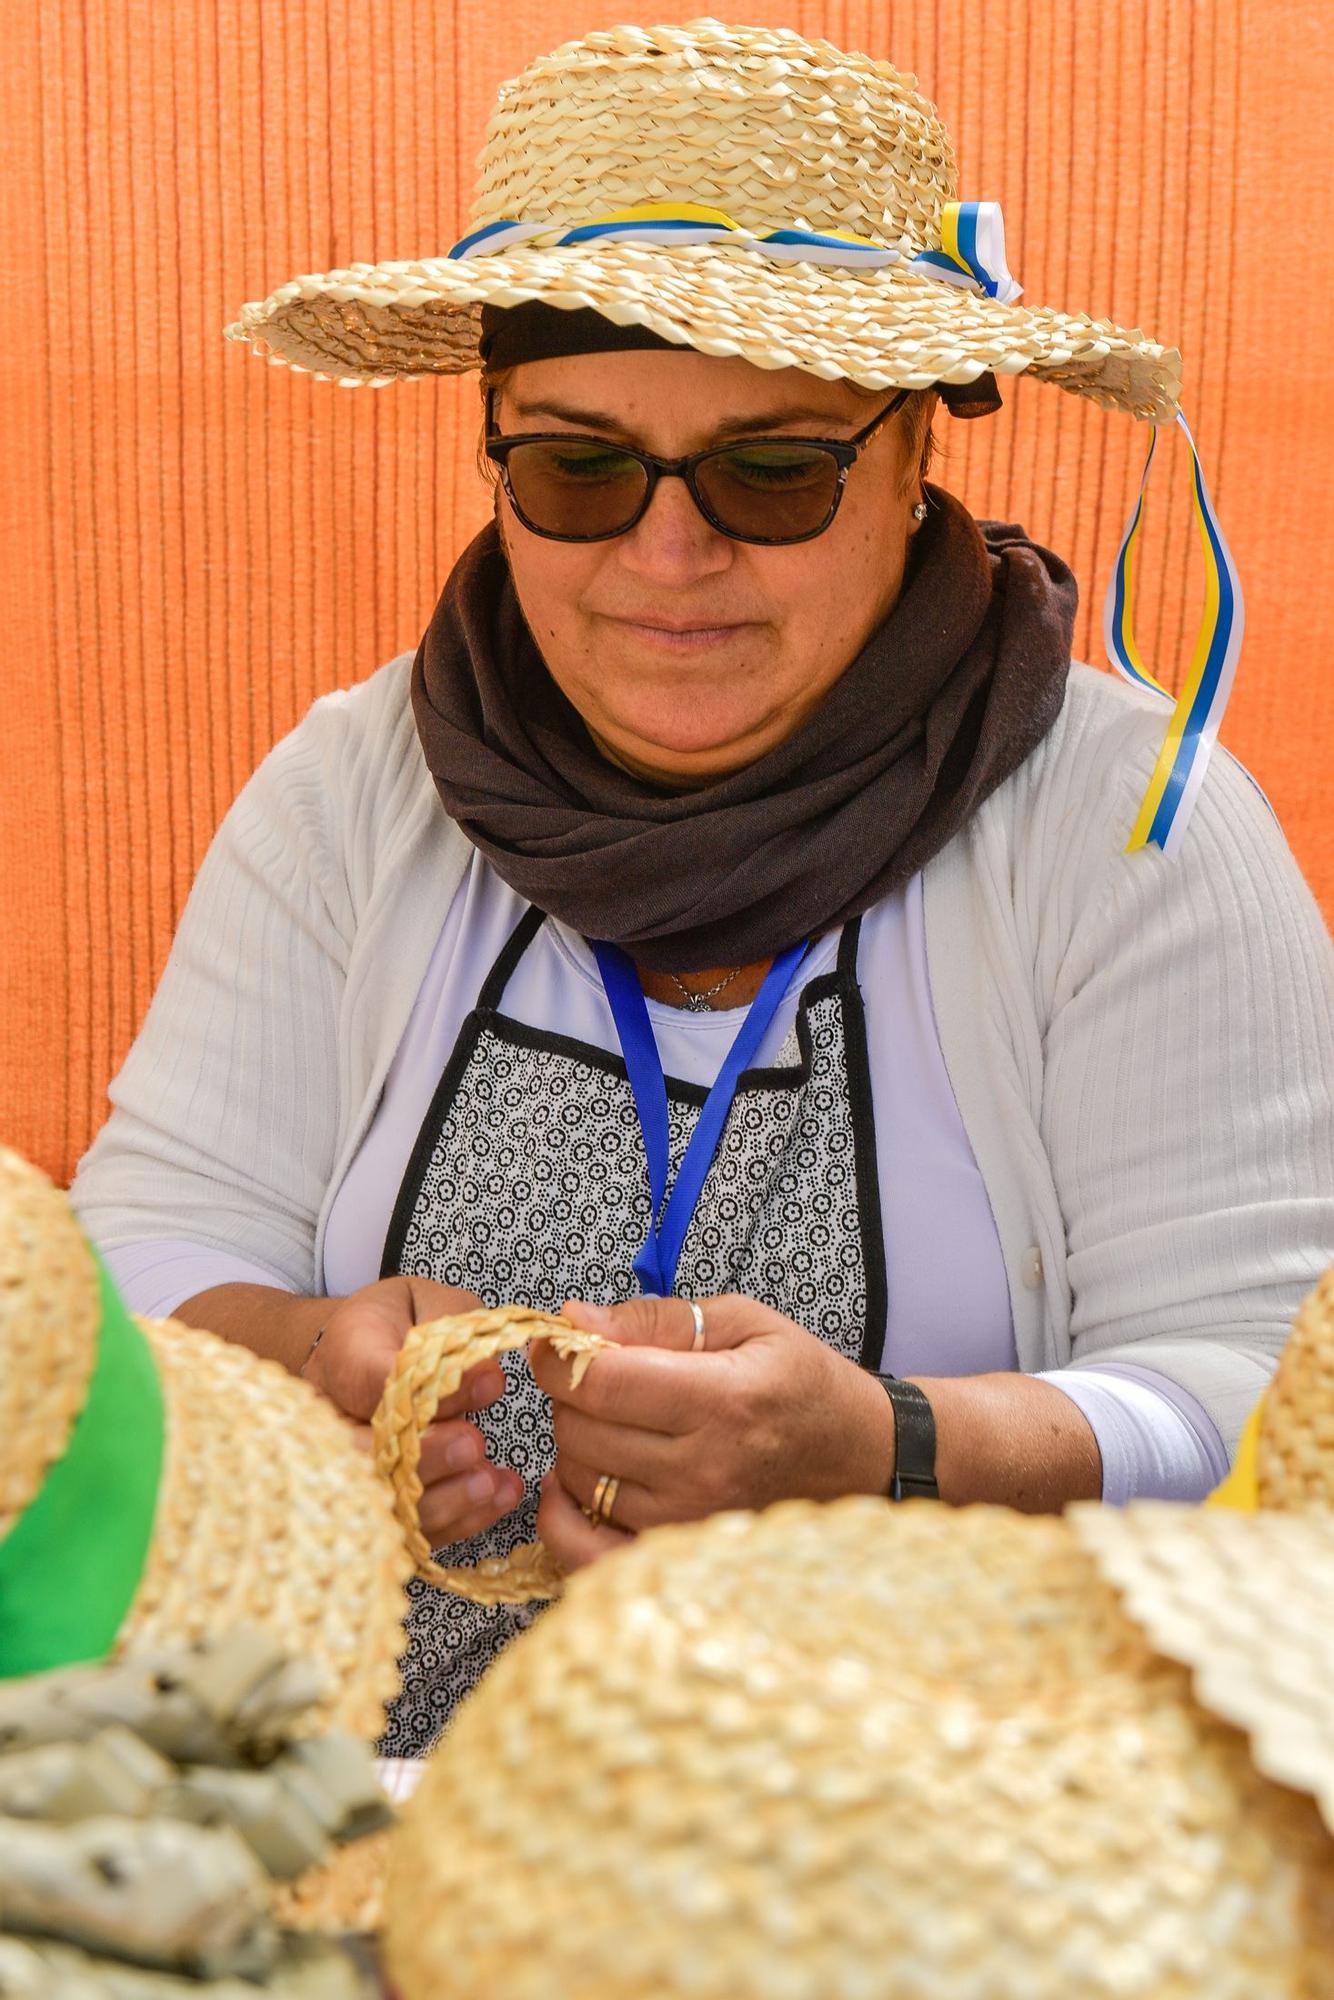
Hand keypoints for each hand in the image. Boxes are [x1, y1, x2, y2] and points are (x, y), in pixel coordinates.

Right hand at [302, 1275, 523, 1545]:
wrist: (362, 1348)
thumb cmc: (404, 1322)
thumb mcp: (431, 1304)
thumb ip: (456, 1331)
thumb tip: (488, 1381)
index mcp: (344, 1353)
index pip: (371, 1381)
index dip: (426, 1394)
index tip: (487, 1387)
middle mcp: (330, 1418)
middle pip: (364, 1456)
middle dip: (425, 1459)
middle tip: (476, 1445)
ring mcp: (346, 1466)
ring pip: (381, 1503)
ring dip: (443, 1501)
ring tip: (493, 1482)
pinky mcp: (374, 1500)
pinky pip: (406, 1528)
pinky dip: (455, 1522)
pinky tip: (496, 1498)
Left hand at [531, 1294, 894, 1573]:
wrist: (856, 1455)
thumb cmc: (800, 1382)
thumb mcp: (743, 1322)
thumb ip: (655, 1319)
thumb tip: (576, 1319)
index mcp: (722, 1400)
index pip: (601, 1382)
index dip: (559, 1357)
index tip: (555, 1343)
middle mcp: (704, 1470)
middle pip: (580, 1430)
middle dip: (571, 1395)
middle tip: (600, 1379)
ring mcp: (689, 1522)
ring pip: (578, 1479)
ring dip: (575, 1444)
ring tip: (612, 1423)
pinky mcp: (679, 1558)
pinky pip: (585, 1551)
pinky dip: (563, 1516)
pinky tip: (575, 1483)